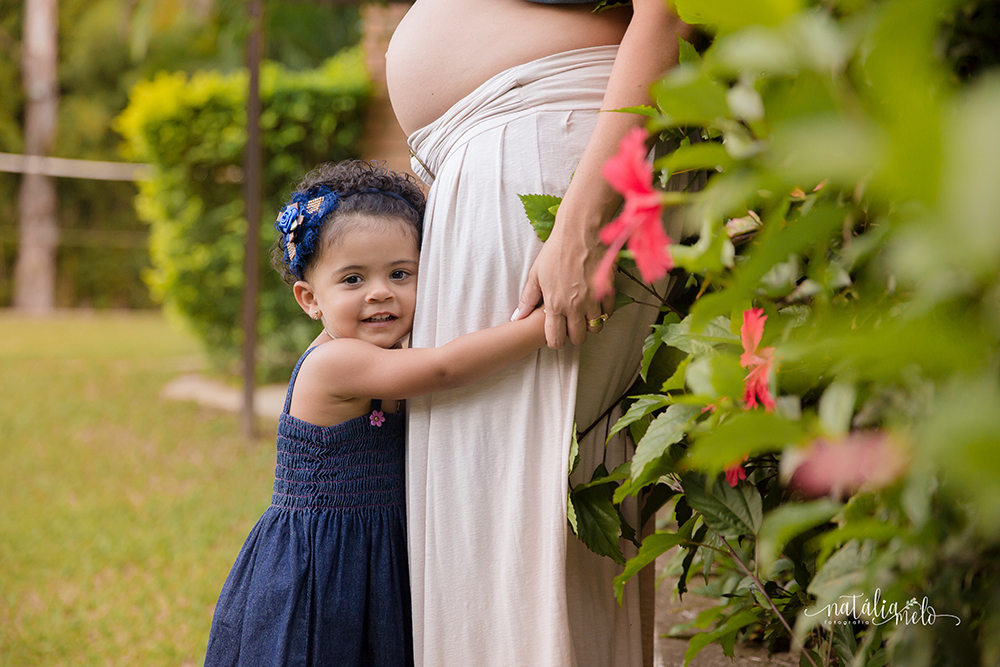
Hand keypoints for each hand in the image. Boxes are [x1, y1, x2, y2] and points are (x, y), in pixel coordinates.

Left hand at [514, 222, 613, 347]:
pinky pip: (608, 311)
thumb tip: (517, 317)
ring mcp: (593, 299)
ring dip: (590, 323)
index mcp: (555, 305)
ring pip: (595, 327)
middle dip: (574, 335)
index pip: (555, 340)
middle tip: (571, 323)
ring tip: (585, 312)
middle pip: (578, 339)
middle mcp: (575, 307)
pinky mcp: (607, 290)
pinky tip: (596, 300)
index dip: (555, 341)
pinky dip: (603, 310)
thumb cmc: (555, 250)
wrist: (581, 230)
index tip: (556, 332)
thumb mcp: (536, 274)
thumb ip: (527, 299)